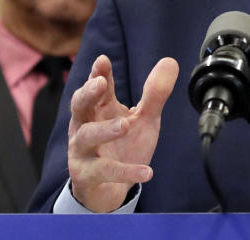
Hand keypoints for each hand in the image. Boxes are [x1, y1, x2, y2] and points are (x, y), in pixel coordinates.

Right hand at [67, 54, 178, 211]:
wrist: (112, 189)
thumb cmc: (125, 146)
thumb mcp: (145, 119)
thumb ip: (155, 94)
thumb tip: (170, 61)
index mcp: (99, 109)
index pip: (97, 87)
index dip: (99, 73)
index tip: (103, 60)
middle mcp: (85, 126)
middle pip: (79, 106)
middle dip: (87, 93)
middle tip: (98, 83)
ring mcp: (82, 151)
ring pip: (87, 136)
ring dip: (105, 129)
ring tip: (125, 125)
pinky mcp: (87, 175)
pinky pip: (103, 171)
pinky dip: (125, 171)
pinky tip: (147, 172)